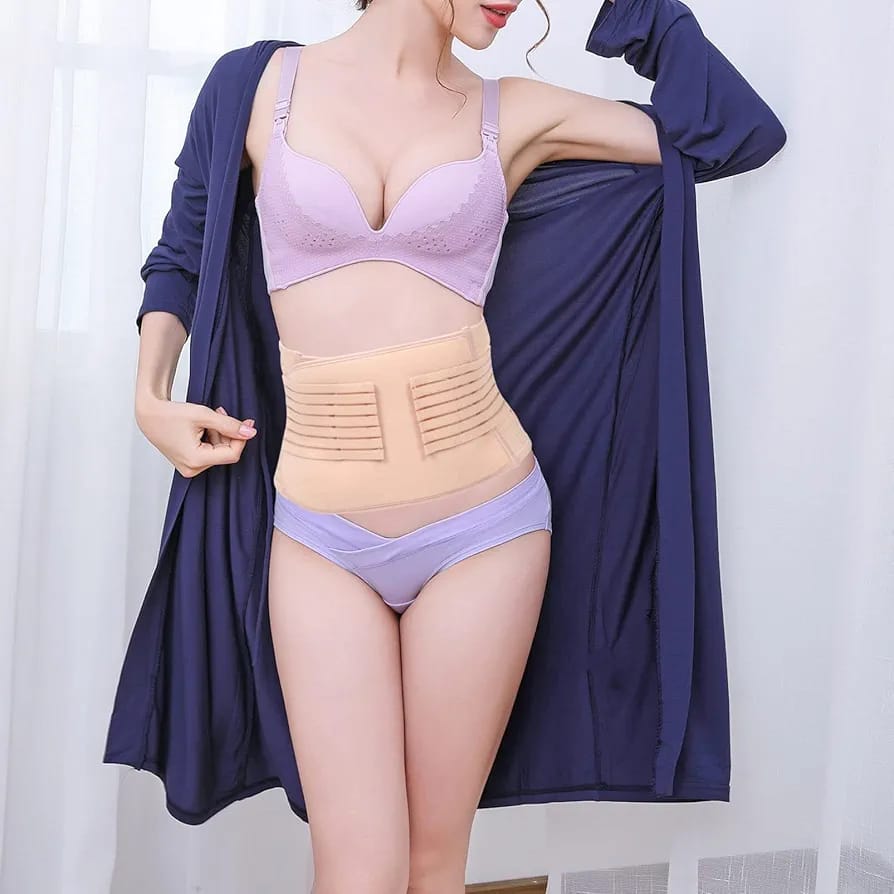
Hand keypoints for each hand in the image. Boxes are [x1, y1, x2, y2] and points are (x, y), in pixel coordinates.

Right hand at [136, 397, 257, 478]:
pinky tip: (203, 427)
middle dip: (227, 433)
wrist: (149, 415)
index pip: (232, 454)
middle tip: (220, 413)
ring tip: (207, 419)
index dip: (241, 438)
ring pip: (218, 452)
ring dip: (219, 434)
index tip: (248, 423)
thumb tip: (250, 432)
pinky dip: (211, 439)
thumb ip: (229, 425)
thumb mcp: (204, 415)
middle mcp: (192, 469)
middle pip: (225, 453)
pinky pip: (209, 453)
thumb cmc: (170, 414)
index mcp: (195, 460)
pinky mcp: (188, 464)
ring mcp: (189, 468)